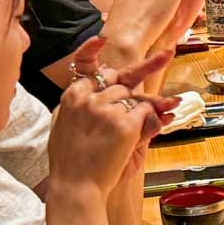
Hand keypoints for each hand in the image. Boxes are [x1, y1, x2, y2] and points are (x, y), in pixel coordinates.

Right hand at [51, 46, 176, 194]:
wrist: (75, 187)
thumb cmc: (71, 161)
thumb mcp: (66, 125)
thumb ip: (82, 104)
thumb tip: (97, 87)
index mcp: (72, 95)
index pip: (95, 70)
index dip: (98, 54)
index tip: (103, 37)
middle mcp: (88, 97)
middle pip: (121, 84)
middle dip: (132, 96)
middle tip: (156, 70)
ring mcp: (106, 108)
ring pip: (135, 97)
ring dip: (138, 112)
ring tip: (123, 135)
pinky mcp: (124, 121)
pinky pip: (145, 111)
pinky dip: (148, 122)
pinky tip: (136, 135)